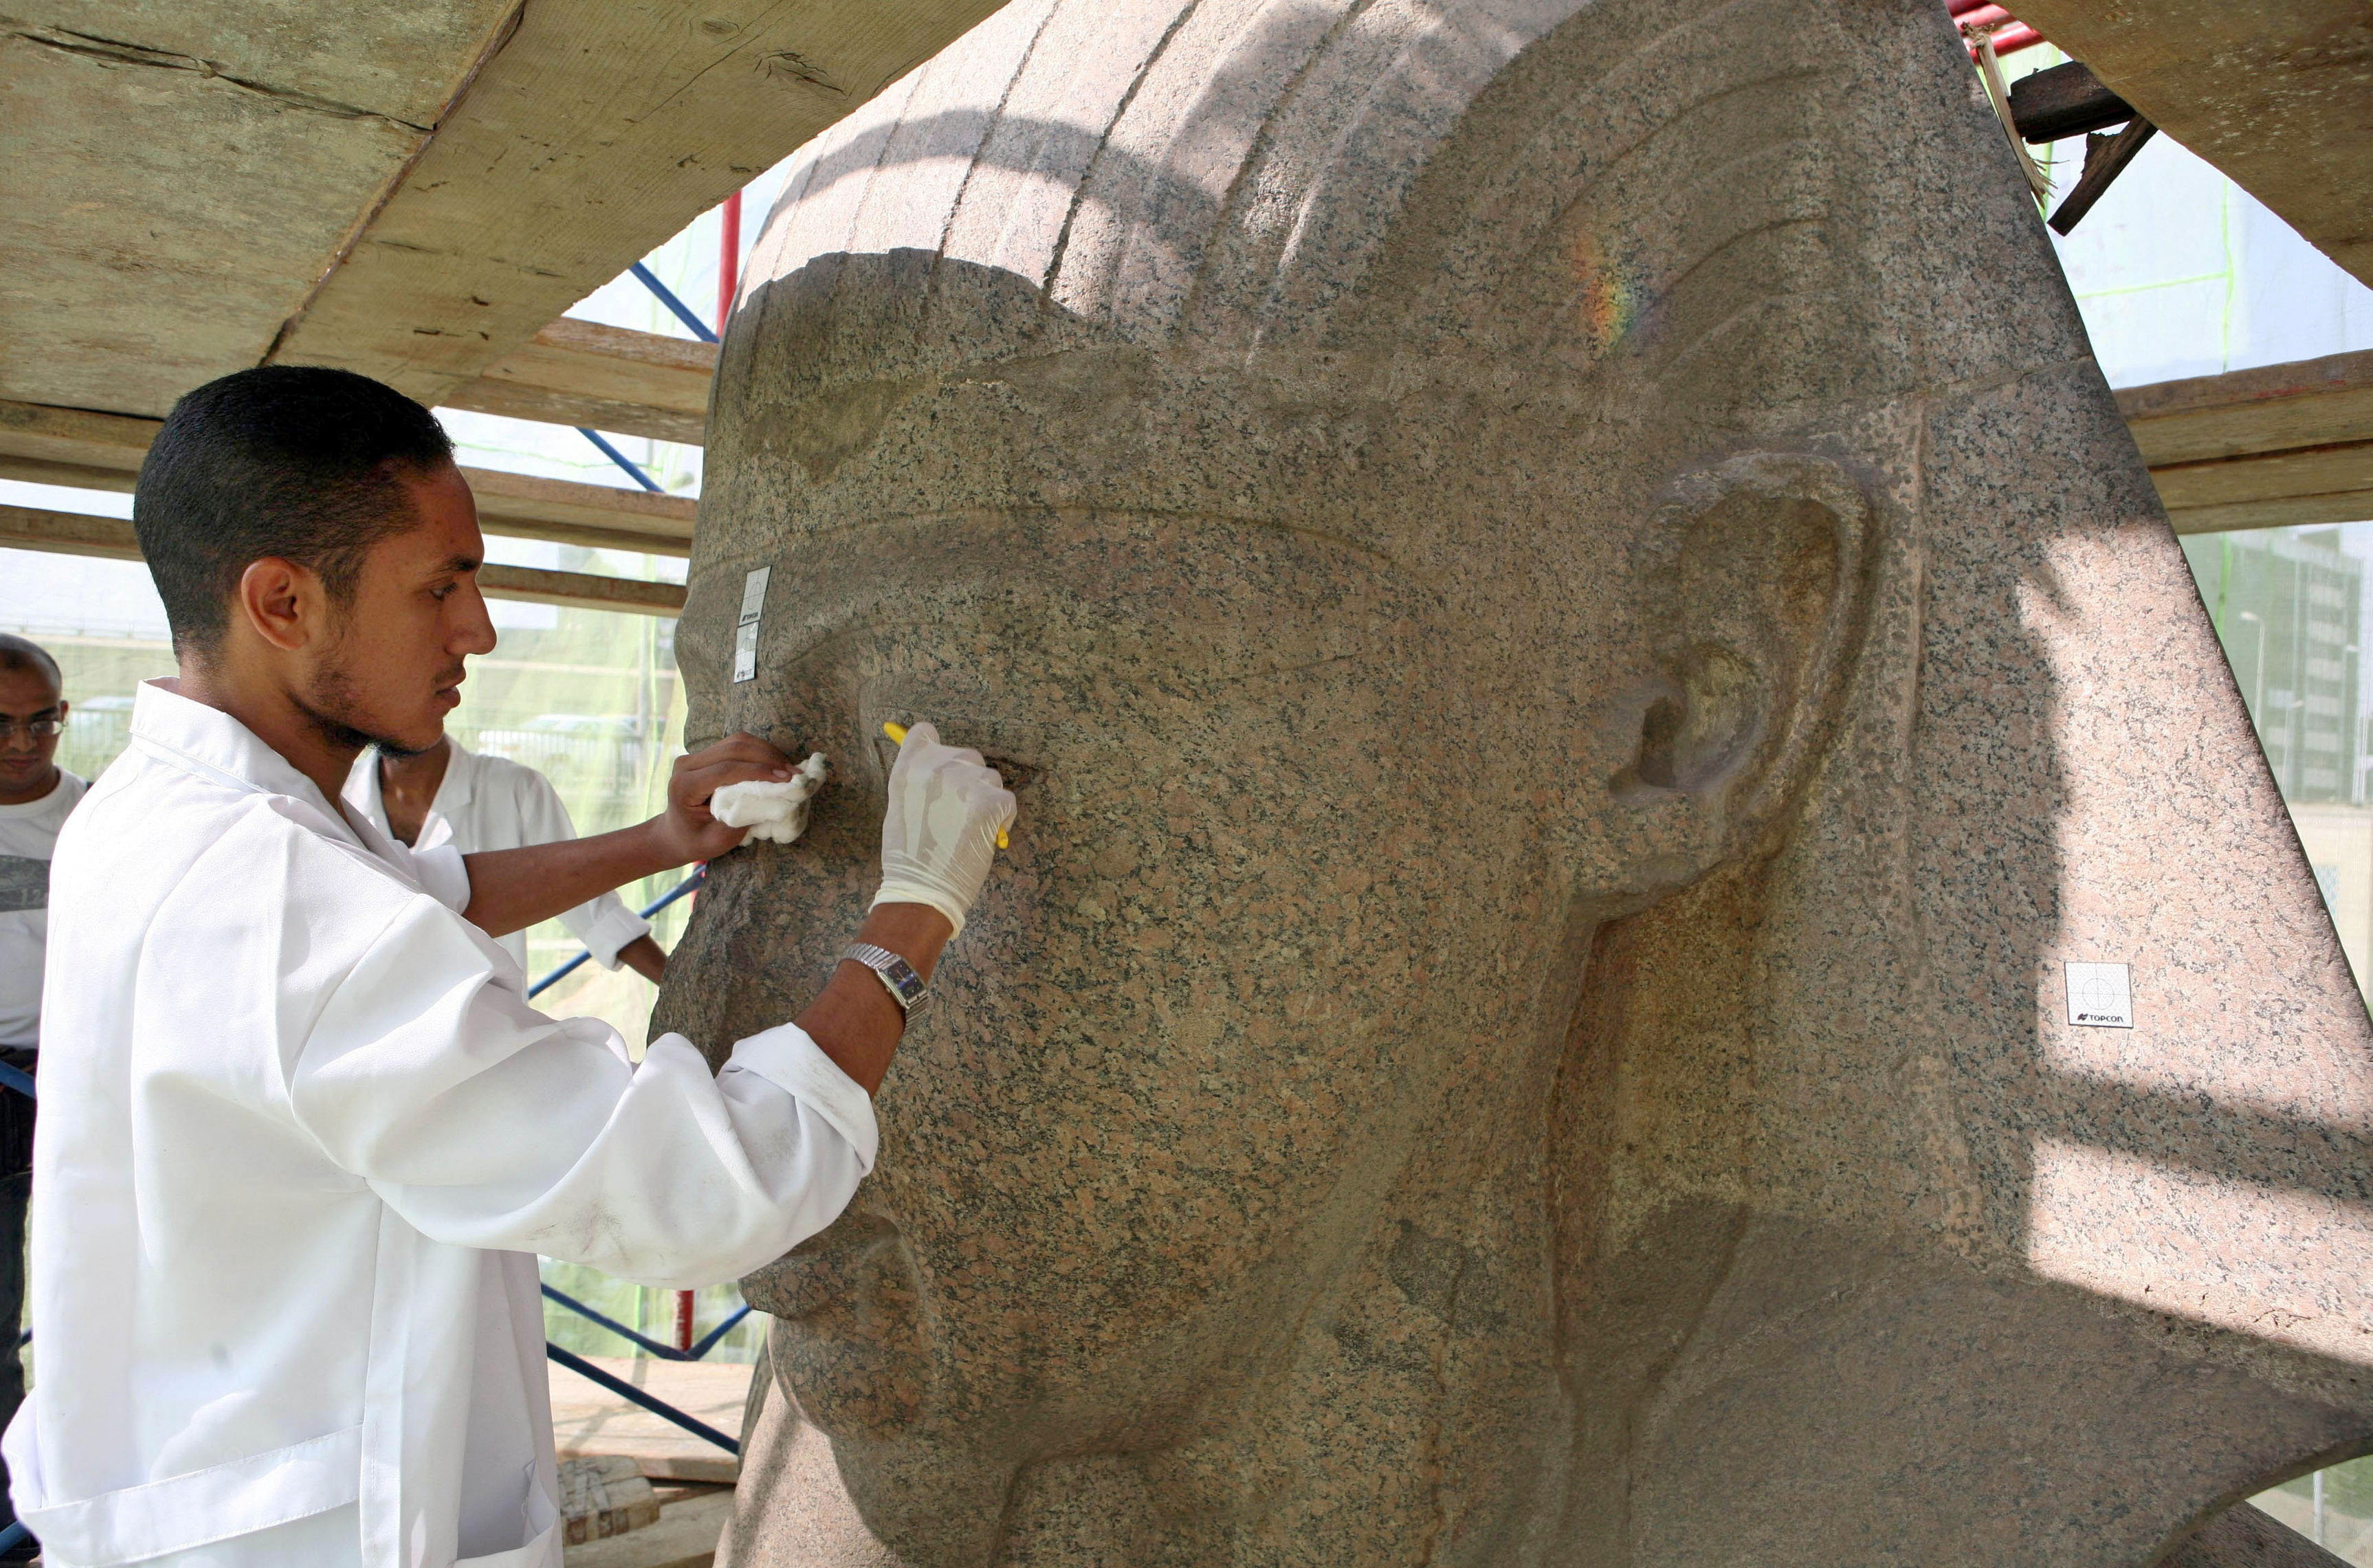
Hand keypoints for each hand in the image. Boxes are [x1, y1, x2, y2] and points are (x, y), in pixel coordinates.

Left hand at [650, 732, 802, 863]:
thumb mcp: (717, 840)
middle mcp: (687, 764)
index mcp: (685, 786)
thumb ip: (742, 819)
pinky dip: (760, 751)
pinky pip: (737, 744)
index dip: (758, 771)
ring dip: (767, 752)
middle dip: (768, 758)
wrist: (676, 833)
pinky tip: (776, 764)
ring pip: (737, 741)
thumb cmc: (696, 841)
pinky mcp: (707, 753)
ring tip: (789, 768)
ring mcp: (696, 756)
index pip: (726, 770)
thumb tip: (774, 801)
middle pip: (733, 749)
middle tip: (795, 773)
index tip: (786, 779)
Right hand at [873, 722, 1016, 939]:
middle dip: (968, 780)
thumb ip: (916, 782)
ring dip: (986, 799)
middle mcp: (935, 767)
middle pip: (966, 755)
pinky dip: (1002, 818)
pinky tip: (986, 836)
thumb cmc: (909, 857)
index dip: (935, 750)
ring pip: (990, 777)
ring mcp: (964, 782)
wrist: (923, 890)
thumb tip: (936, 767)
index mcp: (907, 768)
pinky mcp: (990, 801)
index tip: (940, 769)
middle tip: (959, 814)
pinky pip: (1007, 799)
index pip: (925, 733)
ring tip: (970, 829)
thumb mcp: (899, 808)